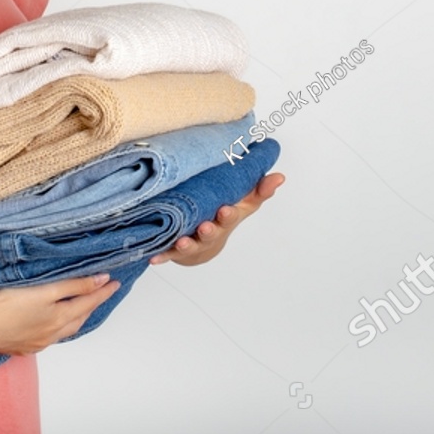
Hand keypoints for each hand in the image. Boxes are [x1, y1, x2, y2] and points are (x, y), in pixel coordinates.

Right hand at [0, 273, 120, 355]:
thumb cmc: (7, 306)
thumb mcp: (44, 291)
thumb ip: (73, 286)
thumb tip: (100, 280)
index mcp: (60, 319)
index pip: (88, 302)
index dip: (102, 291)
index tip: (114, 282)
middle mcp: (51, 335)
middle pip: (78, 319)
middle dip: (91, 306)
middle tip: (100, 294)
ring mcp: (36, 343)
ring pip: (63, 331)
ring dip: (74, 319)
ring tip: (79, 308)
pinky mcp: (21, 348)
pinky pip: (46, 339)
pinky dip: (55, 329)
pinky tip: (49, 325)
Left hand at [149, 172, 284, 266]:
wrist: (205, 241)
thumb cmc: (224, 216)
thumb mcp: (244, 203)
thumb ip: (260, 190)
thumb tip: (280, 176)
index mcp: (226, 220)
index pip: (231, 217)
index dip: (229, 215)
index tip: (225, 209)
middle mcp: (210, 233)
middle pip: (211, 234)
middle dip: (209, 232)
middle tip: (205, 227)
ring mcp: (193, 242)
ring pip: (190, 246)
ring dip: (186, 245)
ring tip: (181, 242)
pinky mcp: (175, 249)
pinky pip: (168, 253)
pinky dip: (162, 255)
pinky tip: (154, 257)